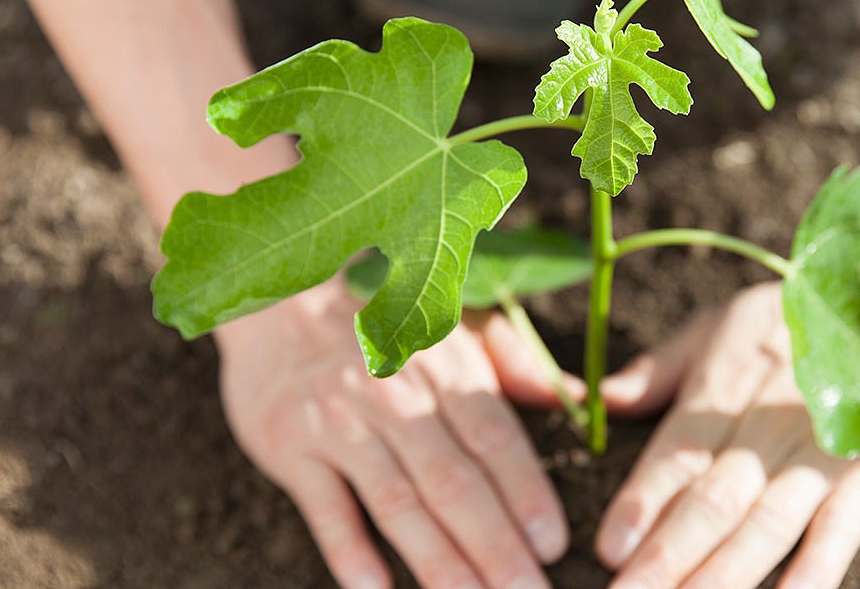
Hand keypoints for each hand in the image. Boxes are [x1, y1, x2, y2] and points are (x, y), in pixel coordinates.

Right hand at [215, 279, 565, 588]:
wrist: (279, 298)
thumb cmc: (384, 325)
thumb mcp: (455, 329)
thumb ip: (517, 367)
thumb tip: (580, 399)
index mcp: (446, 370)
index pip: (494, 439)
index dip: (526, 493)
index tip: (554, 545)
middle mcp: (396, 398)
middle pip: (453, 482)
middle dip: (494, 545)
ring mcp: (341, 423)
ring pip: (397, 502)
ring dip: (437, 561)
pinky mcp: (290, 445)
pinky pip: (324, 506)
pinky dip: (348, 550)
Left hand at [594, 283, 859, 588]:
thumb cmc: (794, 319)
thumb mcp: (719, 325)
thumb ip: (659, 370)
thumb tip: (599, 398)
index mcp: (721, 392)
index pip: (675, 456)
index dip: (642, 503)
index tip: (608, 548)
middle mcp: (765, 430)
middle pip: (712, 502)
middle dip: (667, 556)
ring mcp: (821, 456)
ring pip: (765, 525)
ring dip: (724, 576)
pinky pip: (841, 528)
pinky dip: (816, 567)